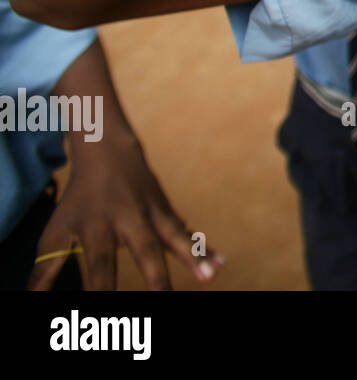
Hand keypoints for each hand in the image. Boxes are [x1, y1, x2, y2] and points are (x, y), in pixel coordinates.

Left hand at [29, 132, 218, 289]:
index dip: (102, 289)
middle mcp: (128, 219)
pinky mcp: (166, 213)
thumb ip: (46, 269)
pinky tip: (220, 264)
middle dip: (156, 278)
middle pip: (144, 250)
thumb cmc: (79, 200)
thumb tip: (31, 299)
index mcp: (96, 226)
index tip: (104, 313)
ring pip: (174, 237)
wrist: (108, 149)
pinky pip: (187, 234)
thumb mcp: (57, 230)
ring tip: (209, 276)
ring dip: (194, 256)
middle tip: (163, 300)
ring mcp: (152, 214)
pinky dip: (204, 248)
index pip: (99, 264)